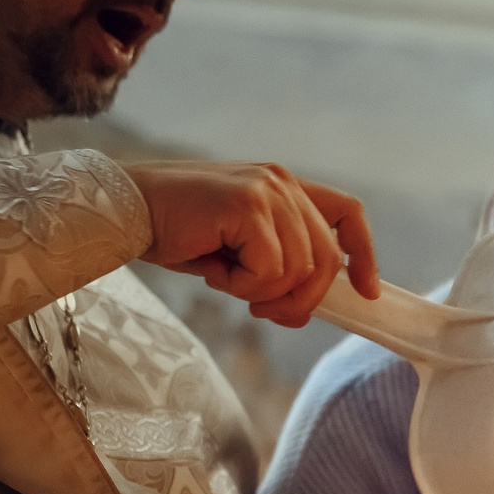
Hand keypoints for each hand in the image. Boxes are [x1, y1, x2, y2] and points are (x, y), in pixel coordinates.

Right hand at [125, 161, 378, 327]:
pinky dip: (241, 285)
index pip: (347, 213)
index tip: (366, 291)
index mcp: (285, 187)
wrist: (126, 211)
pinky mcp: (248, 205)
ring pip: (299, 270)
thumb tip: (308, 304)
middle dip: (300, 300)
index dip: (364, 253)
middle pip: (326, 259)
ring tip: (224, 278)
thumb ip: (278, 263)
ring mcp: (268, 190)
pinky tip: (213, 268)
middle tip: (260, 310)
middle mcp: (282, 182)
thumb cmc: (176, 232)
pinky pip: (270, 270)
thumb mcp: (239, 250)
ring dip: (260, 291)